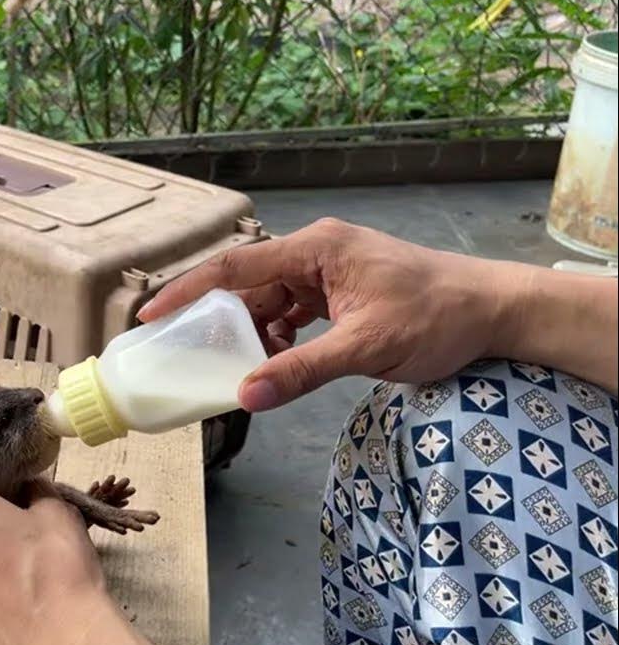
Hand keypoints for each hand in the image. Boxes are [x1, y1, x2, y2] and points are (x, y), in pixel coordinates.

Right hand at [138, 218, 519, 410]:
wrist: (494, 312)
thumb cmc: (437, 318)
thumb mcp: (366, 348)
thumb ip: (302, 370)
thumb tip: (246, 395)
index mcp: (317, 249)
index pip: (235, 266)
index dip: (188, 290)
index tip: (150, 314)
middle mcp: (317, 251)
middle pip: (248, 283)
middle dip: (219, 318)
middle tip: (187, 351)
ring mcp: (329, 270)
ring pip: (270, 300)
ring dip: (254, 332)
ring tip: (238, 364)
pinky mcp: (341, 290)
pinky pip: (293, 310)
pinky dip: (280, 336)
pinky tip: (278, 360)